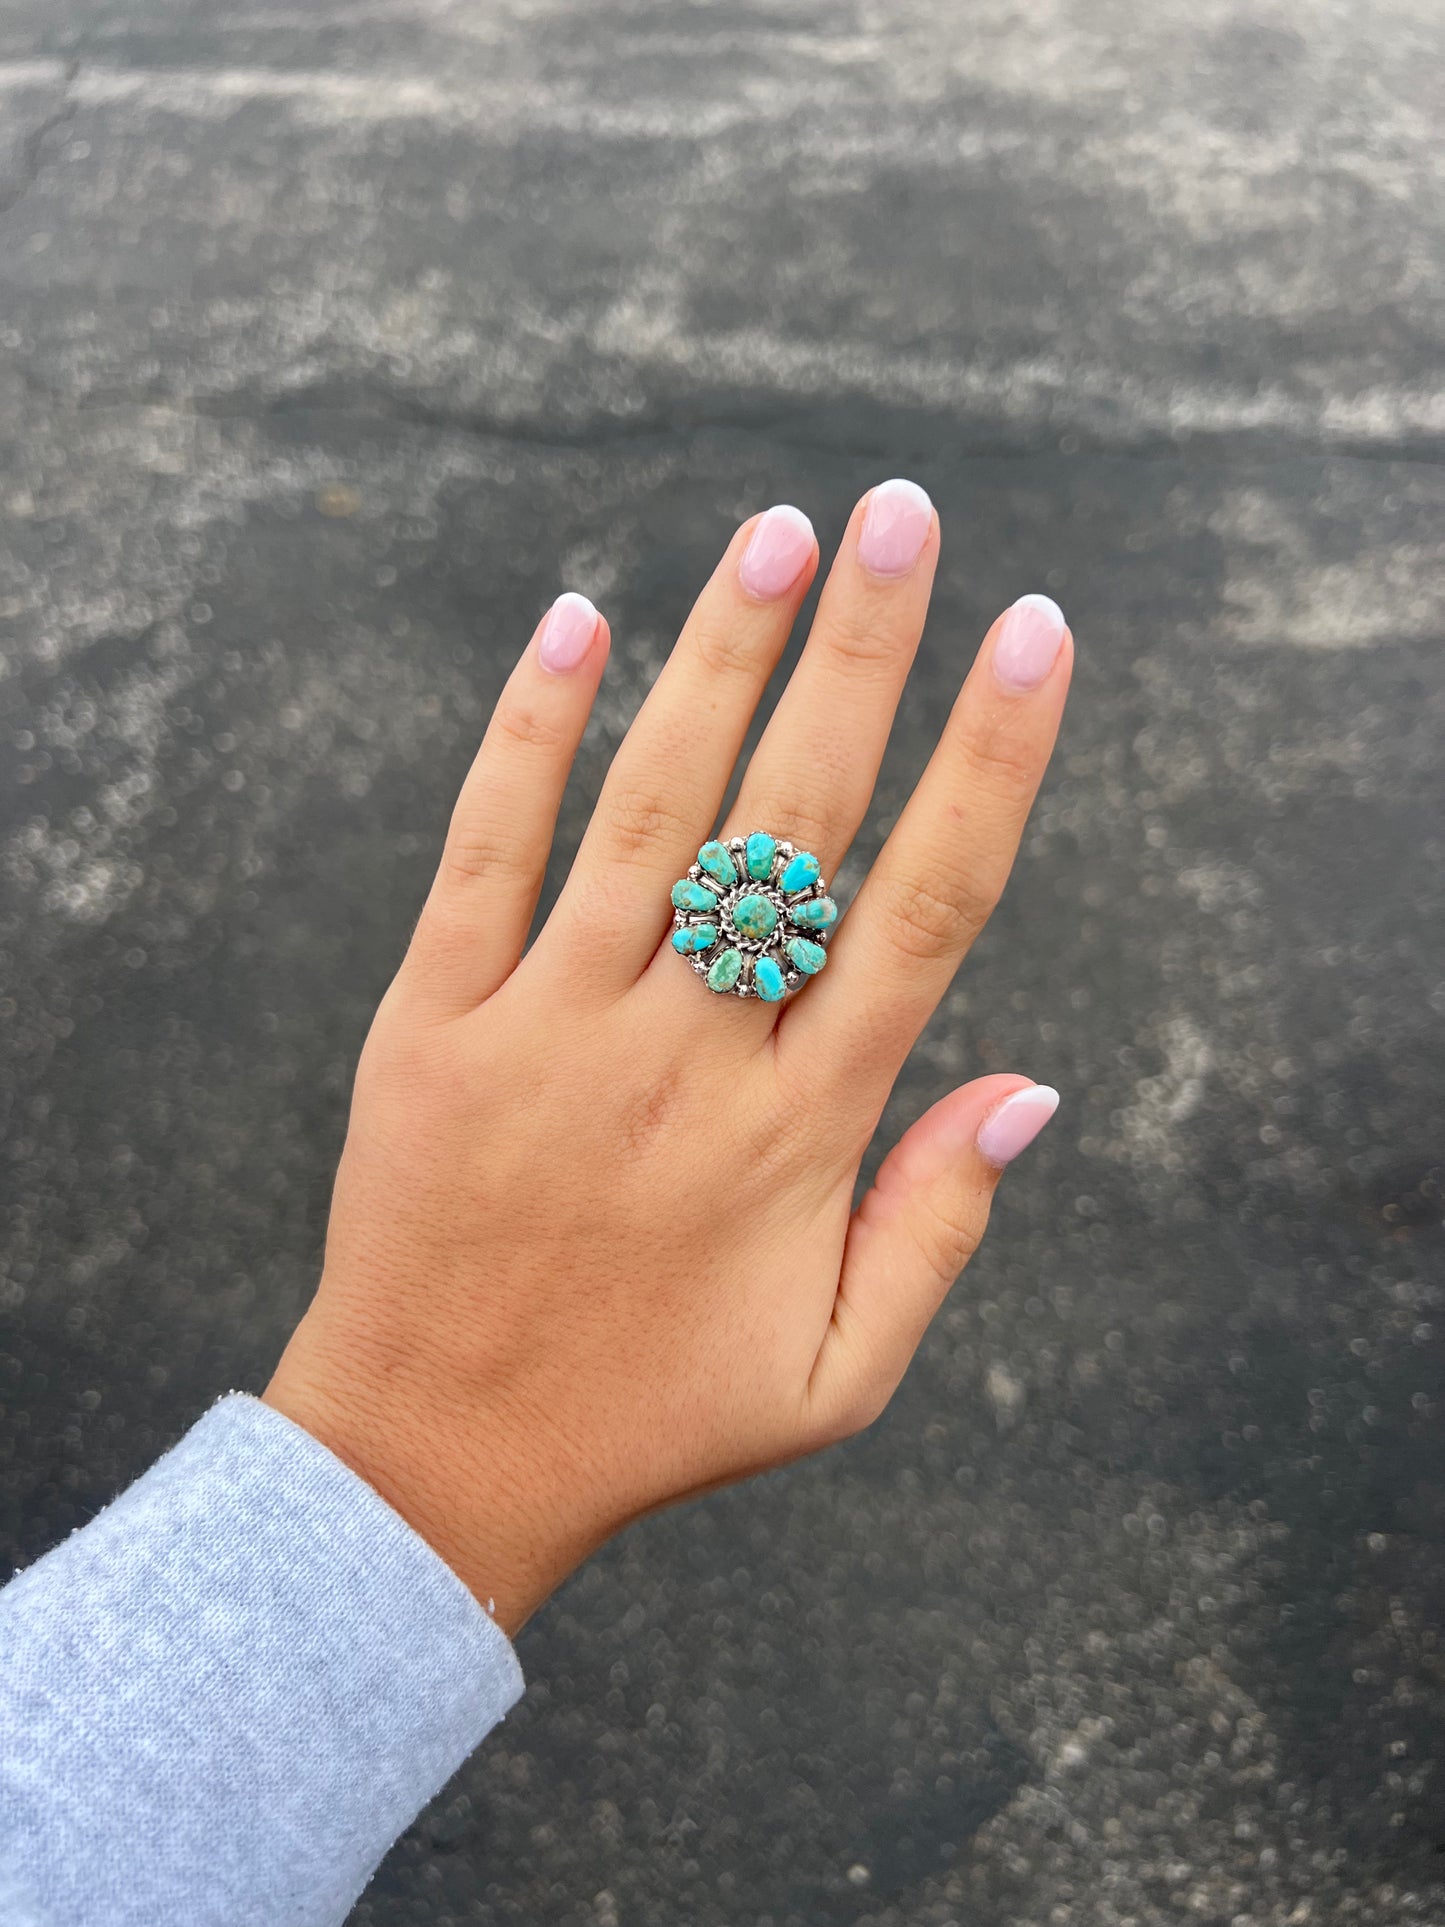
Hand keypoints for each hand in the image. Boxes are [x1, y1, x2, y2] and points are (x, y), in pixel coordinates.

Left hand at [264, 481, 1072, 1631]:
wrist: (434, 1463)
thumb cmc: (652, 1415)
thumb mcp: (836, 1373)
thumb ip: (939, 1224)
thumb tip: (1032, 1085)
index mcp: (799, 1135)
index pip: (923, 909)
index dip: (988, 761)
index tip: (1035, 636)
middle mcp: (683, 1060)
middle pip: (795, 821)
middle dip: (862, 654)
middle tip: (906, 514)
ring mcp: (549, 1031)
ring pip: (650, 811)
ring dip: (719, 660)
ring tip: (779, 534)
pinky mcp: (429, 1025)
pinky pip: (484, 852)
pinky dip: (530, 733)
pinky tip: (576, 621)